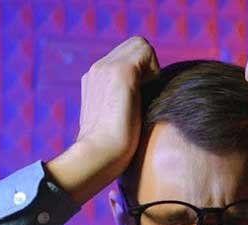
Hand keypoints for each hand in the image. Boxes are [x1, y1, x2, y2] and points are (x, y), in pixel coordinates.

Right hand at [46, 36, 159, 203]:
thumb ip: (122, 107)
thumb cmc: (110, 151)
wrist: (98, 156)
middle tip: (147, 96)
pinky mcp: (120, 71)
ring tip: (146, 96)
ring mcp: (105, 67)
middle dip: (147, 66)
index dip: (141, 72)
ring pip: (140, 45)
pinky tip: (148, 95)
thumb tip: (142, 108)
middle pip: (133, 46)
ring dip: (151, 67)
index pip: (124, 57)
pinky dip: (154, 70)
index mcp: (94, 80)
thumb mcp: (114, 123)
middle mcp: (97, 69)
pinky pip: (146, 51)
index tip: (142, 99)